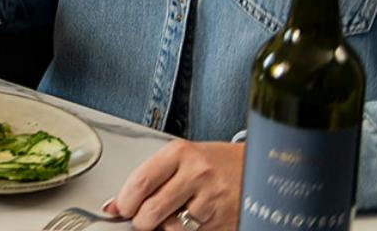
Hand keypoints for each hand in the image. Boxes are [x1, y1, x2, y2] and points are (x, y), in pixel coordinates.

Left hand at [105, 140, 242, 230]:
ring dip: (164, 227)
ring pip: (172, 228)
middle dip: (140, 220)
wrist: (260, 168)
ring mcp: (213, 200)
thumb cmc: (216, 162)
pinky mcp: (225, 221)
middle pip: (153, 209)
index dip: (124, 200)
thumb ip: (154, 176)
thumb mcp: (185, 157)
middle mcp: (197, 175)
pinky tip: (189, 221)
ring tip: (169, 216)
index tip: (116, 208)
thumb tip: (119, 203)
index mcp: (181, 153)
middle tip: (140, 219)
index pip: (141, 181)